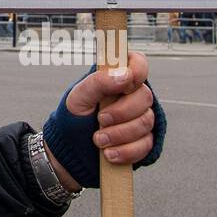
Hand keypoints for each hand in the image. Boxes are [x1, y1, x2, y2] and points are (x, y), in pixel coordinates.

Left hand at [40, 51, 163, 190]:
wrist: (70, 152)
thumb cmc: (74, 118)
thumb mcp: (78, 97)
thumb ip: (98, 82)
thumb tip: (125, 74)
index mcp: (116, 80)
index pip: (138, 63)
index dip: (138, 69)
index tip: (127, 82)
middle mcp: (131, 97)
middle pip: (144, 96)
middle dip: (121, 112)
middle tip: (100, 120)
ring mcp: (139, 119)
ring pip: (146, 122)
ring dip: (120, 134)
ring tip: (98, 140)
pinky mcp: (143, 142)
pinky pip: (145, 145)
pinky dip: (126, 151)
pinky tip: (109, 154)